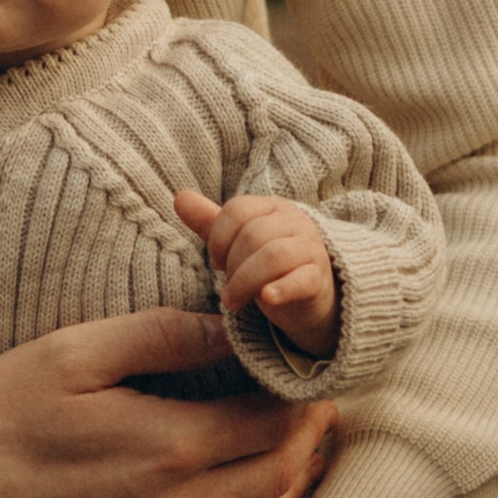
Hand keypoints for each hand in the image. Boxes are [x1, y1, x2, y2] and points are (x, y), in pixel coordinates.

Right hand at [0, 305, 335, 497]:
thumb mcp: (71, 355)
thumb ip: (160, 336)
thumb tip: (230, 327)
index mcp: (168, 446)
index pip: (276, 422)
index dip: (302, 397)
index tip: (308, 378)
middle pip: (282, 475)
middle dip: (306, 439)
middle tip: (313, 412)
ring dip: (290, 489)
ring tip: (294, 457)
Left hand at [176, 187, 338, 356]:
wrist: (309, 297)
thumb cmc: (269, 265)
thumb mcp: (238, 242)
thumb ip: (210, 222)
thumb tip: (180, 196)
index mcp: (273, 207)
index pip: (238, 209)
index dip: (218, 238)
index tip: (216, 262)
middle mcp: (295, 222)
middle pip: (252, 234)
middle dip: (232, 264)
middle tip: (229, 285)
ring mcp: (311, 249)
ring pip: (272, 256)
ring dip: (244, 281)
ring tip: (233, 301)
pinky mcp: (318, 279)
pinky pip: (300, 279)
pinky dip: (280, 289)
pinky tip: (266, 298)